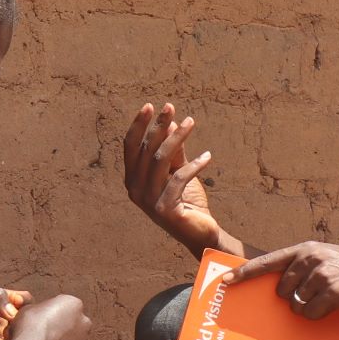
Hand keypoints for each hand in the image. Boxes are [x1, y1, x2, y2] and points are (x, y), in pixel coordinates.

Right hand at [0, 293, 89, 339]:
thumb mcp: (29, 308)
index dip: (52, 312)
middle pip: (74, 323)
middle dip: (63, 328)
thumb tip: (39, 316)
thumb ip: (41, 310)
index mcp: (74, 304)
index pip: (65, 305)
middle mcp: (84, 323)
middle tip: (45, 333)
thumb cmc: (29, 329)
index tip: (42, 318)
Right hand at [121, 103, 220, 254]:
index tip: (149, 106)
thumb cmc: (187, 201)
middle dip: (158, 125)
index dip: (138, 126)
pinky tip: (208, 156)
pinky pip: (179, 177)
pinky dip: (195, 165)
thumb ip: (173, 152)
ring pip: (161, 159)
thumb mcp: (178, 171)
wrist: (200, 232)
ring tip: (191, 122)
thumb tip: (170, 124)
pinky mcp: (164, 209)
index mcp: (133, 179)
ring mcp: (148, 201)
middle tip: (170, 107)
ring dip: (177, 137)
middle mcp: (135, 190)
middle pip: (145, 149)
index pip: (130, 147)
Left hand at [226, 241, 338, 318]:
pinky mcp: (330, 291)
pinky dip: (320, 316)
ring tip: (332, 299)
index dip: (244, 273)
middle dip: (295, 299)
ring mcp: (319, 274)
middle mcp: (309, 258)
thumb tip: (281, 288)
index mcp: (305, 249)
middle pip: (281, 291)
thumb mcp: (328, 258)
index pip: (267, 261)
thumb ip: (304, 266)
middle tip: (320, 295)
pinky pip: (310, 314)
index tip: (225, 281)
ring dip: (310, 308)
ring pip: (295, 305)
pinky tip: (337, 306)